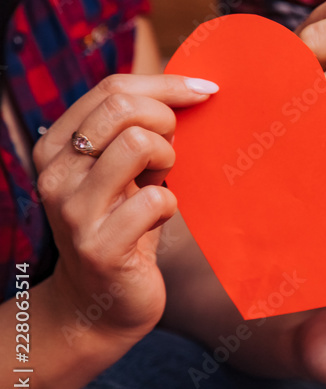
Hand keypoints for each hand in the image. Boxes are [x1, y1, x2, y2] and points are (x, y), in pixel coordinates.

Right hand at [32, 74, 217, 341]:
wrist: (101, 304)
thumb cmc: (125, 226)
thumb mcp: (125, 171)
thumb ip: (140, 130)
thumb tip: (193, 86)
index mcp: (58, 146)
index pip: (112, 88)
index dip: (167, 83)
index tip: (206, 91)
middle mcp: (56, 173)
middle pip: (122, 106)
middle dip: (165, 120)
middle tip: (171, 154)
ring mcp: (74, 211)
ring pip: (136, 142)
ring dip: (166, 159)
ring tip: (160, 182)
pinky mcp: (100, 246)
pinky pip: (156, 200)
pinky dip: (170, 206)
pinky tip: (158, 220)